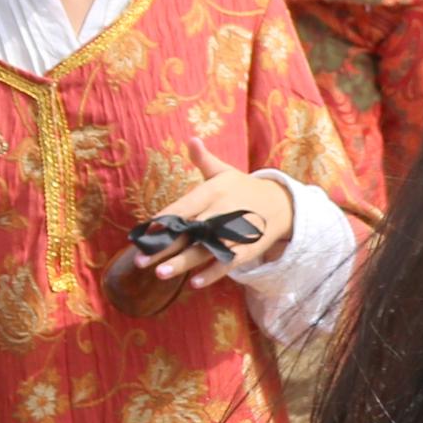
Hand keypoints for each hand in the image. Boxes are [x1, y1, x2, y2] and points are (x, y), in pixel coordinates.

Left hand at [144, 147, 296, 287]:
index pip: (184, 207)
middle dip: (165, 247)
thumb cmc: (242, 187)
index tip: (145, 231)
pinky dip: (213, 273)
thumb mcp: (224, 171)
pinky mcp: (247, 249)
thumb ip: (203, 159)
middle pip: (189, 232)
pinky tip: (194, 284)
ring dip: (184, 263)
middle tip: (140, 261)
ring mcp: (235, 233)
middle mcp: (223, 212)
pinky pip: (227, 263)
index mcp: (214, 192)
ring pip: (205, 250)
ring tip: (161, 274)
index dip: (164, 219)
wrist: (281, 203)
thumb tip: (192, 139)